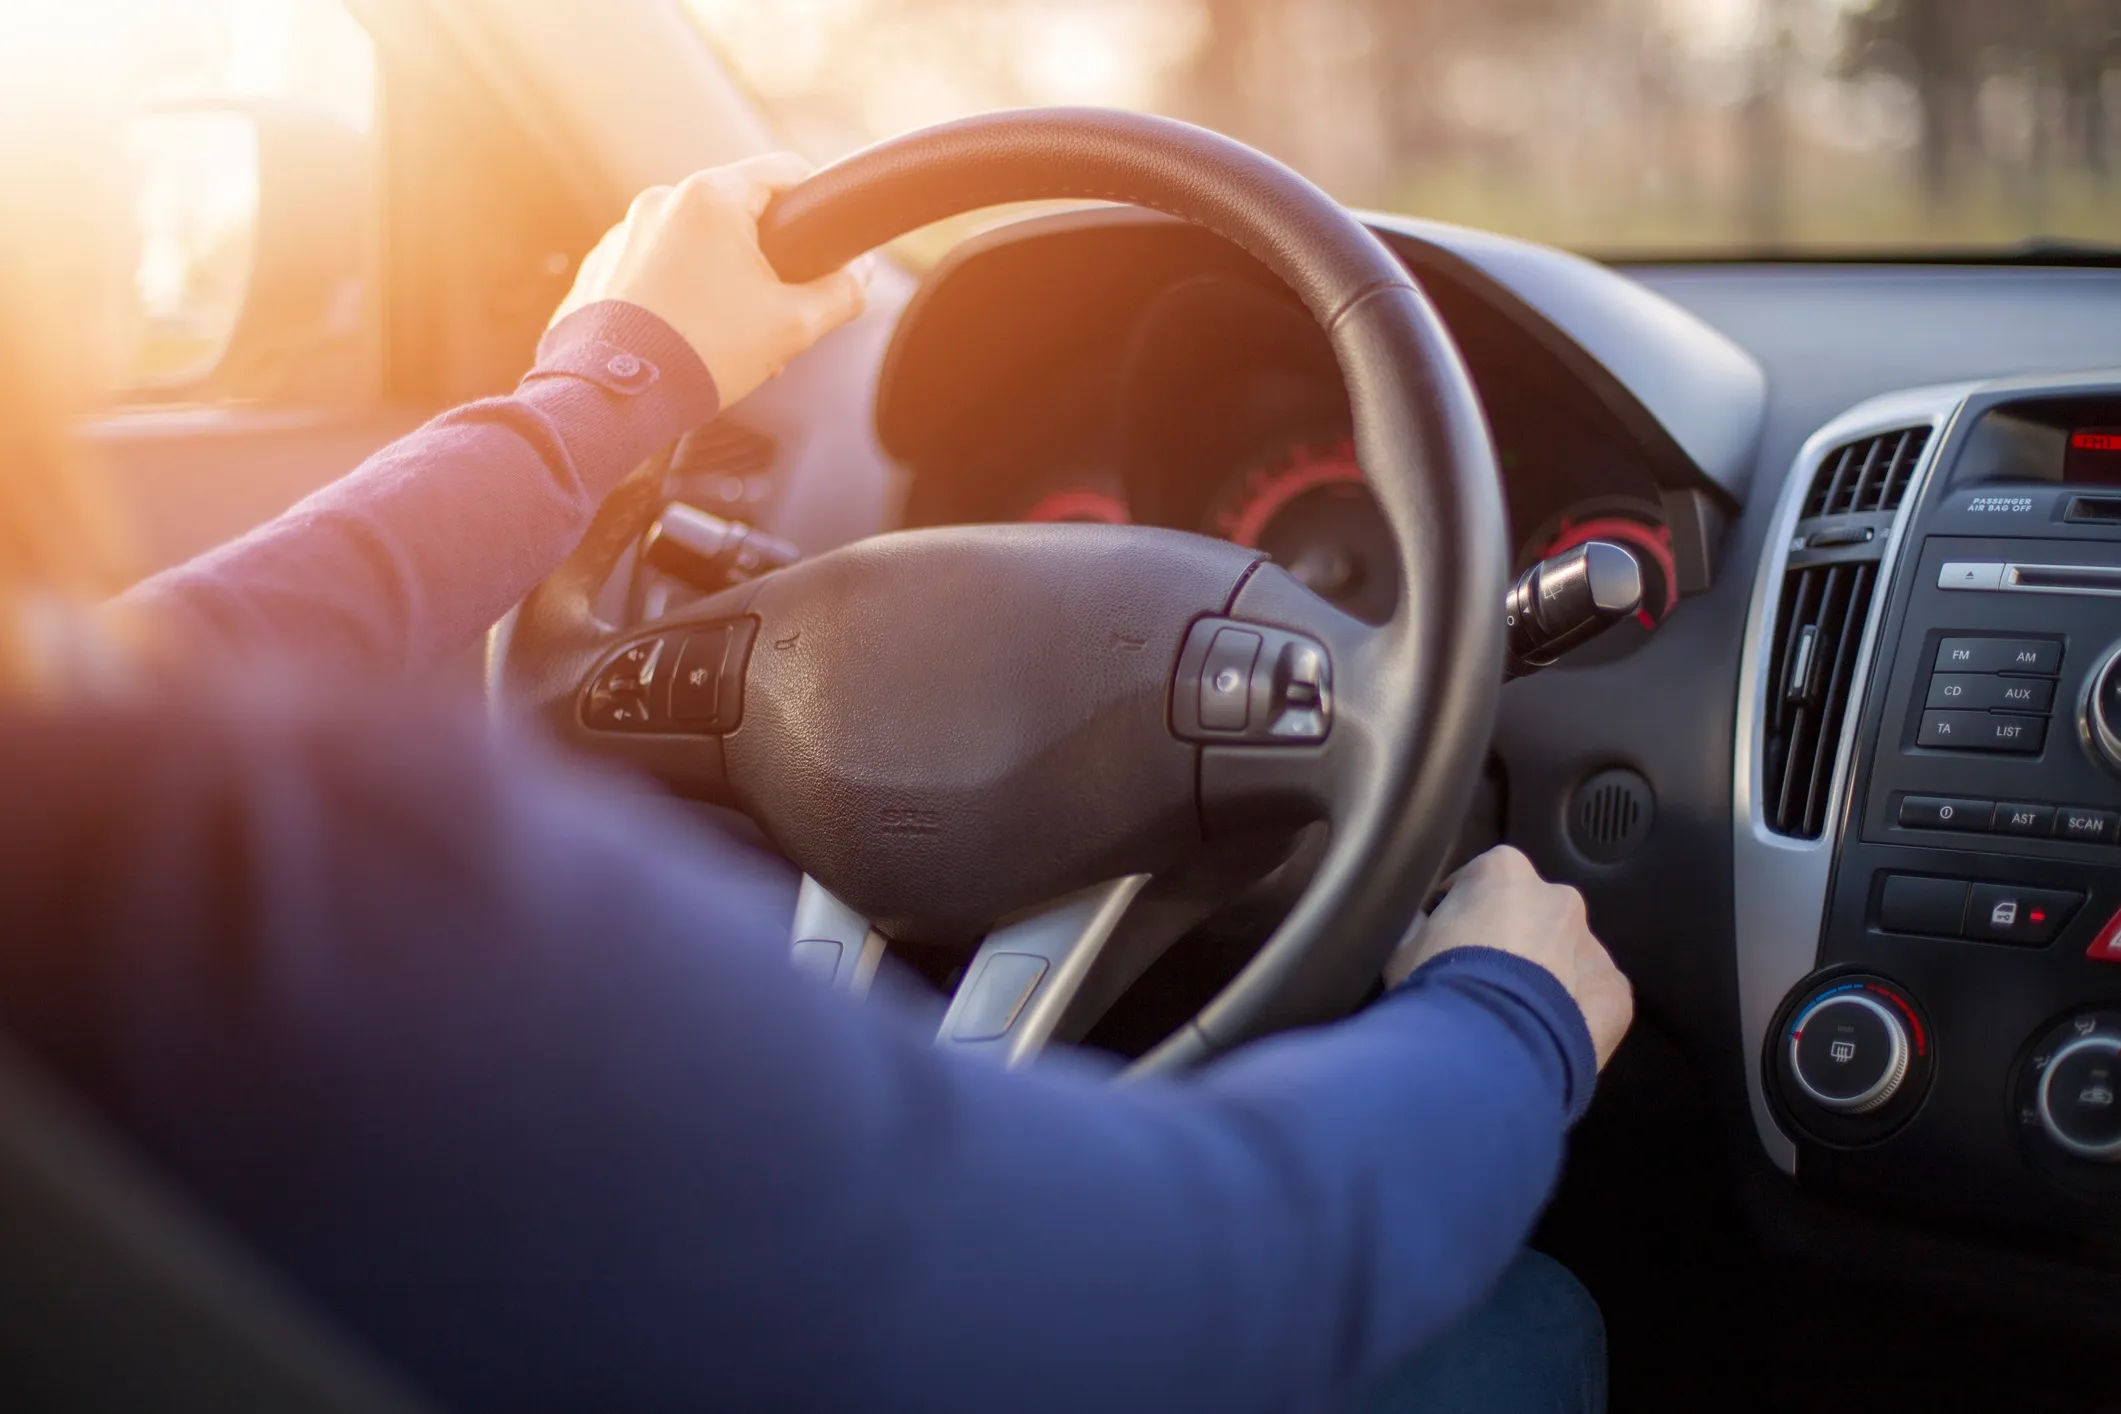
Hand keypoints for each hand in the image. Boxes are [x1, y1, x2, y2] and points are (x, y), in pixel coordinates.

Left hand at [549, 152, 871, 407]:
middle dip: (764, 258)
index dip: (816, 204)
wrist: (613, 398)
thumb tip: (860, 273)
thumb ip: (841, 292)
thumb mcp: (793, 326)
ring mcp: (623, 232)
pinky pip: (654, 267)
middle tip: (774, 310)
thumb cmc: (702, 355)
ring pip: (694, 242)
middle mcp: (661, 201)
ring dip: (719, 277)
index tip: (827, 241)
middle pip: (737, 212)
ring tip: (725, 335)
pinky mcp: (601, 265)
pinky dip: (676, 293)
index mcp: (711, 198)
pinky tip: (685, 337)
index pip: (785, 171)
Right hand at [1384, 845, 1632, 1068]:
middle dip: (1510, 941)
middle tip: (1481, 981)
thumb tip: (1423, 926)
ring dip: (1544, 974)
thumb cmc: (1438, 984)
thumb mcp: (1403, 947)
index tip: (1446, 944)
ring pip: (1565, 954)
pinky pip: (1591, 996)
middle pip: (1529, 914)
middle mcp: (1556, 896)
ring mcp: (1590, 944)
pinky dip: (1572, 1010)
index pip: (1477, 883)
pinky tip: (1545, 1033)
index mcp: (1504, 871)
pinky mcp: (1614, 991)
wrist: (1484, 1049)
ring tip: (1513, 1013)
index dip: (1459, 915)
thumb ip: (1419, 925)